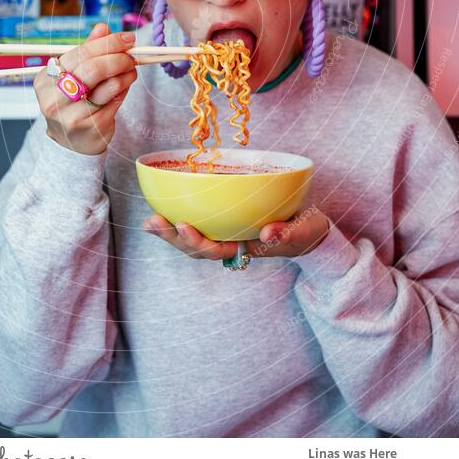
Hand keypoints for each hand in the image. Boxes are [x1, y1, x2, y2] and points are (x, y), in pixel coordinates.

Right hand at [33, 23, 137, 155]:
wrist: (71, 143)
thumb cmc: (72, 102)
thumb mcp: (73, 75)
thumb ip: (87, 51)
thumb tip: (102, 28)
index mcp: (45, 80)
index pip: (79, 54)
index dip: (106, 43)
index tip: (127, 39)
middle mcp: (54, 99)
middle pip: (92, 69)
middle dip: (118, 58)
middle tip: (132, 54)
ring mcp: (72, 116)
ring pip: (108, 85)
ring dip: (126, 73)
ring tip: (131, 69)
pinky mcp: (92, 127)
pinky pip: (115, 101)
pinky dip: (125, 88)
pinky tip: (126, 84)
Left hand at [142, 206, 329, 260]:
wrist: (309, 229)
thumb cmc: (306, 231)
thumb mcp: (302, 232)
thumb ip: (287, 233)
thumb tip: (266, 234)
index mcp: (245, 248)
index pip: (215, 249)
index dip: (196, 241)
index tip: (182, 225)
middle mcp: (231, 243)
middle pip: (196, 247)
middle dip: (173, 237)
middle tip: (152, 222)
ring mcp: (226, 233)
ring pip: (193, 237)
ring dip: (169, 231)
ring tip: (149, 222)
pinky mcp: (224, 219)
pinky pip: (199, 222)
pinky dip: (178, 218)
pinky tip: (161, 209)